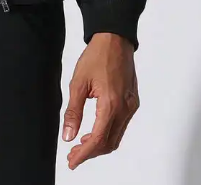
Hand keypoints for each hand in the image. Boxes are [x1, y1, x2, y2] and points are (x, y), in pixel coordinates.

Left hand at [62, 32, 139, 169]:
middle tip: (73, 155)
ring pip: (116, 137)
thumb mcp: (78, 83)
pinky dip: (108, 134)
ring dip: (99, 145)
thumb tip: (68, 135)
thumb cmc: (97, 56)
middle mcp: (125, 108)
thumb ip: (73, 111)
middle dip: (90, 153)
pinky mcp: (132, 102)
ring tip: (80, 145)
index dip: (83, 154)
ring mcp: (131, 106)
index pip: (97, 139)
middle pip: (108, 143)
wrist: (115, 38)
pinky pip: (121, 126)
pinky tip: (94, 131)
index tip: (72, 161)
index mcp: (111, 104)